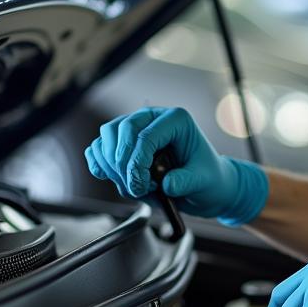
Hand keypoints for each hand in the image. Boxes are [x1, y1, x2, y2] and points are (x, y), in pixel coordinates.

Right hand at [84, 106, 268, 225]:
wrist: (204, 185)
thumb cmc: (207, 177)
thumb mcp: (204, 180)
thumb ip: (186, 181)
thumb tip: (167, 184)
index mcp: (176, 120)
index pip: (146, 135)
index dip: (137, 162)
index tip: (140, 185)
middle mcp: (154, 118)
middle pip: (121, 130)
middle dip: (122, 163)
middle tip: (134, 188)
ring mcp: (137, 128)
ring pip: (108, 135)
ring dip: (111, 164)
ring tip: (131, 186)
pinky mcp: (125, 143)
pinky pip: (101, 147)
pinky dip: (100, 163)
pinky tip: (111, 177)